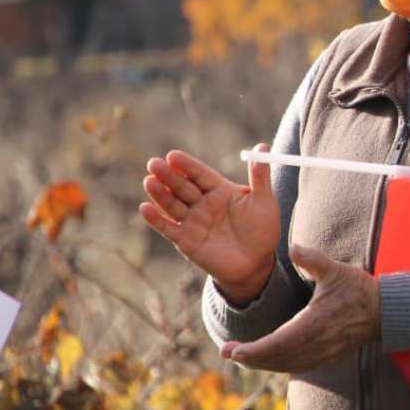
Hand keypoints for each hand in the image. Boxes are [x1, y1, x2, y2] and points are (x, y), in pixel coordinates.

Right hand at [140, 143, 279, 303]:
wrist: (257, 263)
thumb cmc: (263, 229)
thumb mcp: (264, 200)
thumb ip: (260, 175)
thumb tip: (262, 146)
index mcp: (219, 190)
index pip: (200, 174)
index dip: (186, 165)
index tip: (172, 155)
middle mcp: (202, 204)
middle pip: (182, 186)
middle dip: (168, 175)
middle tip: (154, 163)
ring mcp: (192, 222)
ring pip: (172, 204)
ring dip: (160, 193)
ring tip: (149, 181)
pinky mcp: (185, 241)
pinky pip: (168, 228)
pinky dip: (156, 219)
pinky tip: (145, 208)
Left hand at [219, 245, 380, 372]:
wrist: (386, 312)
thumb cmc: (359, 289)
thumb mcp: (336, 270)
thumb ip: (313, 260)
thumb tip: (295, 247)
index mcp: (314, 325)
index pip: (276, 345)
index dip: (252, 351)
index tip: (231, 351)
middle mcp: (316, 345)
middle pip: (276, 359)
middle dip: (249, 358)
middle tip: (226, 352)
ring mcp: (323, 354)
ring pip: (285, 366)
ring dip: (263, 363)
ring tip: (242, 356)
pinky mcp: (328, 358)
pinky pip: (298, 366)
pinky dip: (279, 364)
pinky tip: (269, 359)